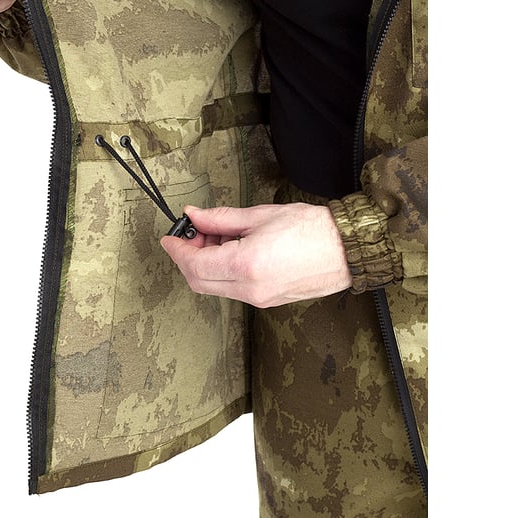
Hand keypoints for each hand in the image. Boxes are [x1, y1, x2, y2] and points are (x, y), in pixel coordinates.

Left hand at [159, 204, 352, 307]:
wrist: (347, 250)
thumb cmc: (312, 229)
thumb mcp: (260, 216)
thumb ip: (221, 219)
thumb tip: (195, 216)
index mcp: (245, 266)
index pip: (195, 265)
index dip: (177, 251)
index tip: (171, 238)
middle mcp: (249, 289)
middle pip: (200, 282)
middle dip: (188, 259)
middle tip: (192, 234)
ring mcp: (259, 299)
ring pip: (215, 287)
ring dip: (206, 265)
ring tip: (216, 237)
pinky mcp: (268, 301)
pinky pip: (233, 290)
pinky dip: (223, 272)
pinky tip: (231, 250)